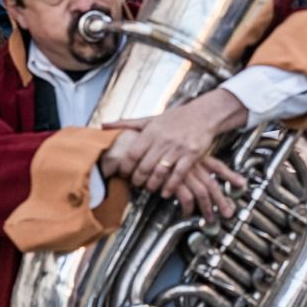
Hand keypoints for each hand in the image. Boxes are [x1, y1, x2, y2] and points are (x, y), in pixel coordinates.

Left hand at [102, 89, 248, 219]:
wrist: (204, 114)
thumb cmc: (176, 118)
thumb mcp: (150, 119)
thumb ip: (127, 124)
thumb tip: (103, 125)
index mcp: (151, 131)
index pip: (132, 154)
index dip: (125, 167)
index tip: (123, 174)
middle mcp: (163, 140)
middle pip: (144, 166)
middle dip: (137, 179)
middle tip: (136, 184)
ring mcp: (178, 148)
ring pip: (160, 172)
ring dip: (152, 185)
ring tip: (149, 188)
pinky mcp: (192, 154)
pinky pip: (178, 174)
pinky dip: (171, 186)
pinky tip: (166, 192)